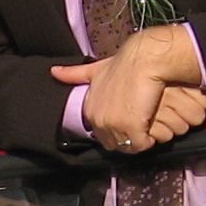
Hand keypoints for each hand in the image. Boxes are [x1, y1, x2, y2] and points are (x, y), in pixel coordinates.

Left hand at [52, 24, 205, 152]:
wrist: (144, 59)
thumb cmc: (125, 62)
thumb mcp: (96, 69)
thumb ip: (75, 75)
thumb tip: (53, 72)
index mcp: (90, 109)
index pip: (101, 135)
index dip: (117, 130)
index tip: (129, 123)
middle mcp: (98, 119)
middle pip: (114, 143)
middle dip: (128, 138)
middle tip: (141, 126)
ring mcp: (114, 124)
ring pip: (128, 146)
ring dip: (139, 140)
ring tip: (148, 125)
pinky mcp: (132, 127)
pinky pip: (141, 145)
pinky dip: (149, 141)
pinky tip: (152, 129)